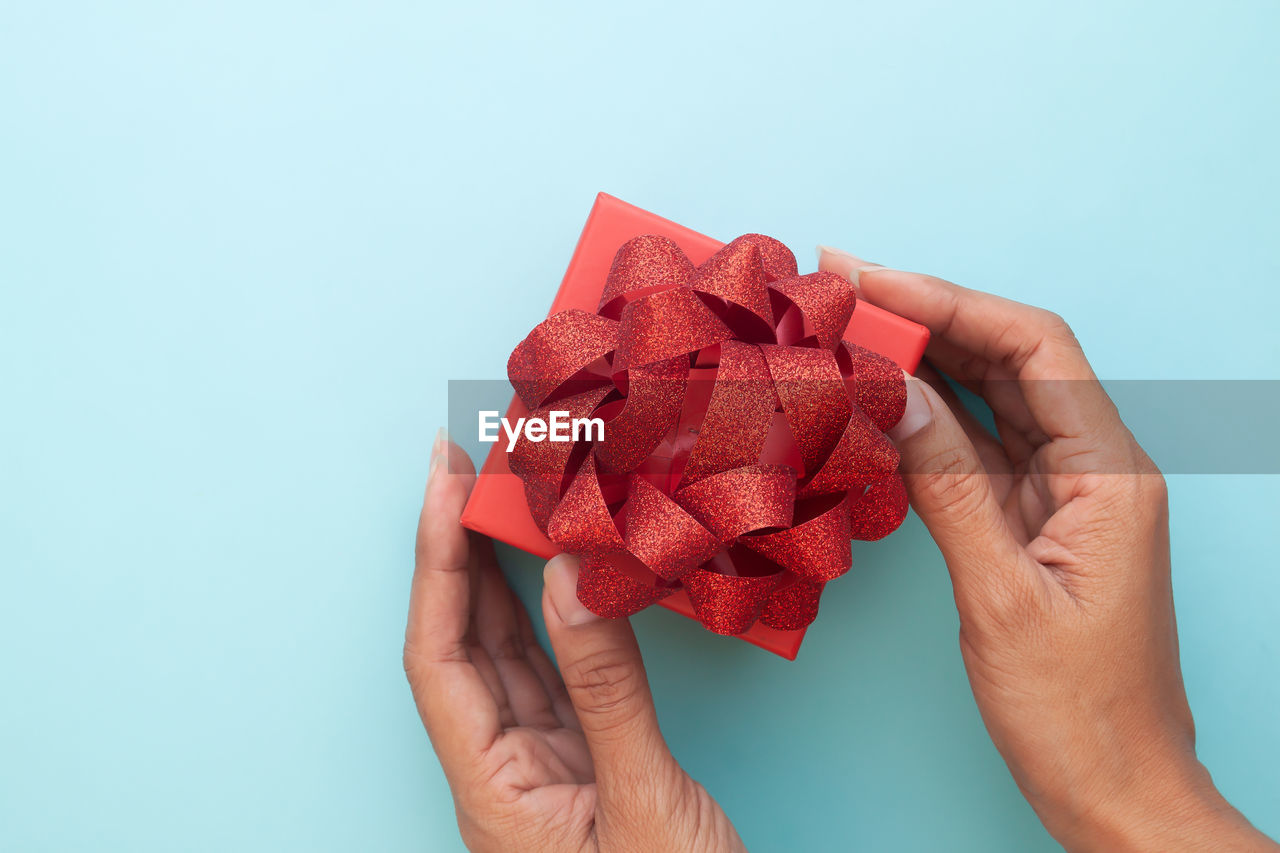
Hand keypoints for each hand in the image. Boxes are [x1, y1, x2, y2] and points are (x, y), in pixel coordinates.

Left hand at [404, 434, 744, 852]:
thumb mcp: (645, 806)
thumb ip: (607, 690)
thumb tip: (572, 576)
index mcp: (491, 793)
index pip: (439, 654)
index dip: (435, 561)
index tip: (444, 481)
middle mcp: (503, 774)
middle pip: (462, 642)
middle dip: (458, 548)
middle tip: (471, 461)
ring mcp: (545, 769)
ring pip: (509, 653)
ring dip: (503, 573)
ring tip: (507, 495)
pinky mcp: (589, 767)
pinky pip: (559, 675)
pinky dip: (559, 616)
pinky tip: (563, 572)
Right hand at [820, 248, 1275, 851]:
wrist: (1115, 789)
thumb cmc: (1077, 710)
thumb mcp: (1000, 593)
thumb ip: (948, 485)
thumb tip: (893, 393)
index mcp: (1109, 473)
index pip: (1032, 347)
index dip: (949, 302)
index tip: (871, 280)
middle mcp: (1094, 468)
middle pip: (1010, 359)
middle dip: (926, 317)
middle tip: (840, 289)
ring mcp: (1064, 494)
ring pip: (990, 398)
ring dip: (922, 360)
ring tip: (848, 330)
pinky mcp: (1034, 522)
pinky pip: (977, 448)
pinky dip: (927, 419)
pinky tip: (878, 402)